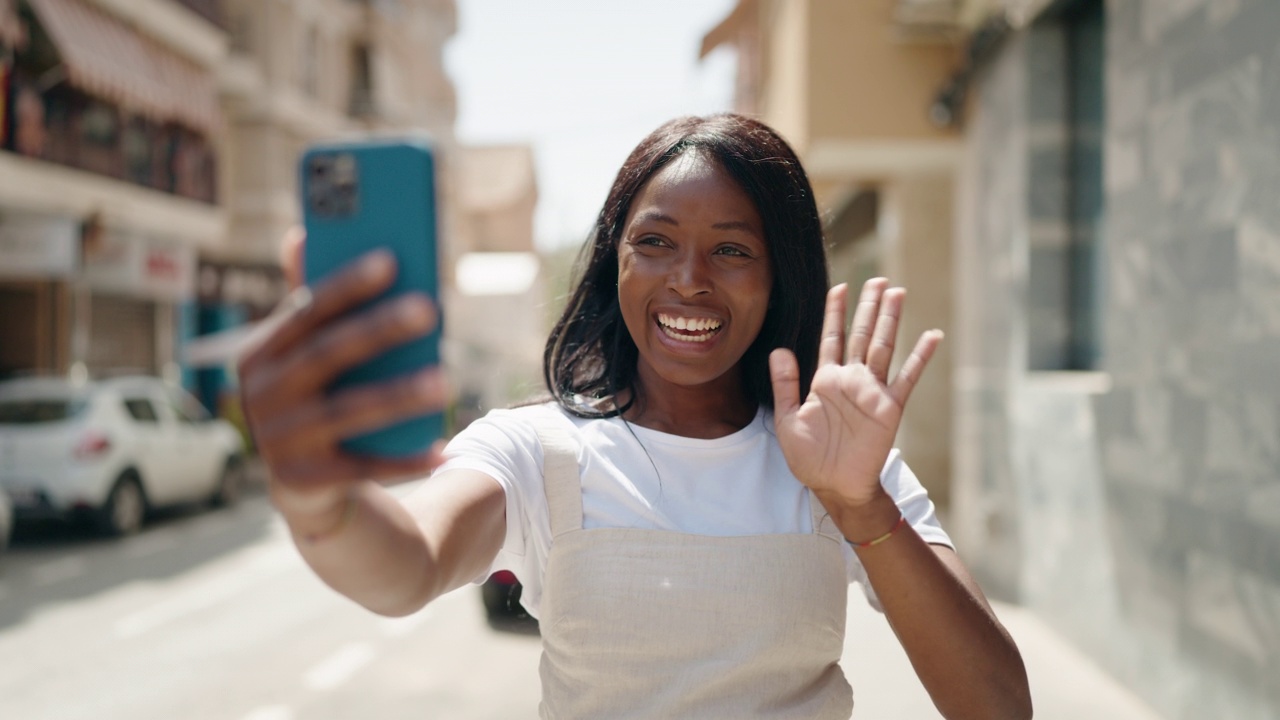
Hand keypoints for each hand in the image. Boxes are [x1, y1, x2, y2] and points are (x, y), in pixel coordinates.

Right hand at [237, 228, 448, 531]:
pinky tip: (442, 449)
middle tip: (429, 308)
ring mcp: (277, 441)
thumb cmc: (317, 397)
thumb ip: (310, 299)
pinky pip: (363, 468)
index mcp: (259, 353)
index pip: (306, 311)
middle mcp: (259, 395)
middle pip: (328, 355)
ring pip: (348, 412)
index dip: (347, 285)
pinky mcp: (303, 481)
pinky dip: (404, 460)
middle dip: (380, 330)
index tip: (392, 259)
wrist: (306, 487)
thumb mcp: (306, 353)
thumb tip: (300, 231)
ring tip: (445, 380)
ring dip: (398, 396)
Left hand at [768, 279, 940, 506]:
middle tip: (878, 279)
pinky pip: (907, 378)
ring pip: (884, 347)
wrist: (834, 486)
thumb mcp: (787, 420)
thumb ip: (785, 384)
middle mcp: (852, 380)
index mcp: (826, 381)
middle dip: (869, 307)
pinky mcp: (889, 408)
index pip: (831, 338)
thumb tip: (779, 349)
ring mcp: (872, 392)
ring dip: (891, 320)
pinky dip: (919, 357)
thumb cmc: (809, 458)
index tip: (840, 287)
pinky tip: (931, 336)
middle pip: (862, 334)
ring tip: (897, 292)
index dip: (835, 313)